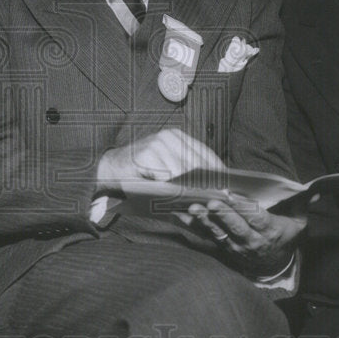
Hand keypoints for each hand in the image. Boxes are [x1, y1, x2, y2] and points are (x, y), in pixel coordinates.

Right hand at [96, 128, 224, 187]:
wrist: (109, 169)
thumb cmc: (142, 173)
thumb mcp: (166, 169)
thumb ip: (186, 175)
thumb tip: (212, 190)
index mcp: (177, 137)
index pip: (205, 153)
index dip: (218, 170)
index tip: (229, 186)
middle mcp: (168, 136)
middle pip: (197, 162)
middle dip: (207, 182)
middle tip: (218, 198)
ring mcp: (157, 143)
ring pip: (183, 170)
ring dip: (192, 187)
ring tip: (202, 201)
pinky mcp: (146, 153)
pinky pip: (166, 174)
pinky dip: (173, 188)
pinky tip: (179, 197)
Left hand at [187, 193, 305, 275]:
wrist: (276, 264)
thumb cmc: (286, 235)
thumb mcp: (299, 222)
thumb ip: (301, 204)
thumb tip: (313, 190)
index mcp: (271, 231)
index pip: (257, 218)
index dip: (244, 208)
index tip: (232, 196)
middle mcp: (252, 241)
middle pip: (236, 227)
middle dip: (222, 215)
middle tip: (210, 202)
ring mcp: (236, 247)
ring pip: (219, 234)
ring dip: (204, 221)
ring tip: (192, 209)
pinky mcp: (224, 249)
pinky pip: (208, 237)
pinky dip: (194, 227)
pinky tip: (181, 216)